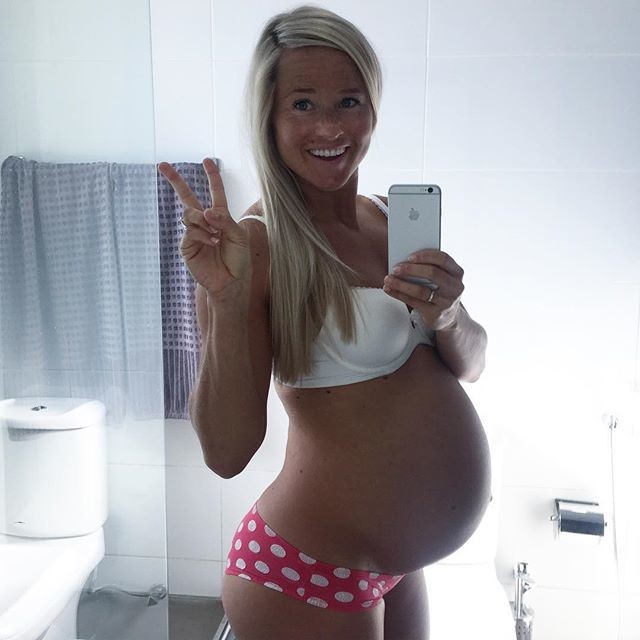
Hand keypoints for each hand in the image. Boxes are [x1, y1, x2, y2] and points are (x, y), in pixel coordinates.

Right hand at [158, 158, 250, 295]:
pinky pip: (190, 231)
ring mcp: (194, 233)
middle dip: (175, 180)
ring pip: (189, 213)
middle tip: (162, 165)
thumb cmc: (238, 259)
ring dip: (202, 220)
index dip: (212, 177)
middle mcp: (205, 222)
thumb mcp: (238, 236)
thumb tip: (205, 210)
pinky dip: (202, 234)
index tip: (207, 161)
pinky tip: (212, 242)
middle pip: (187, 197)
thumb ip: (224, 220)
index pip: (215, 193)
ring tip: (215, 234)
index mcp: (220, 217)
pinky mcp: (187, 246)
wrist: (230, 281)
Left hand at [383, 249, 463, 330]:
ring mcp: (447, 302)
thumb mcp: (440, 277)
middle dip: (411, 270)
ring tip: (388, 279)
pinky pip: (414, 302)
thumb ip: (429, 267)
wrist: (446, 316)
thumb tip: (404, 259)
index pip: (443, 259)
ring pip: (421, 291)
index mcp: (457, 273)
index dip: (425, 256)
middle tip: (395, 268)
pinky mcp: (436, 313)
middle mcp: (455, 287)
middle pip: (433, 274)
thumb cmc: (439, 290)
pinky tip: (389, 289)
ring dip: (401, 284)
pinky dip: (399, 294)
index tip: (409, 256)